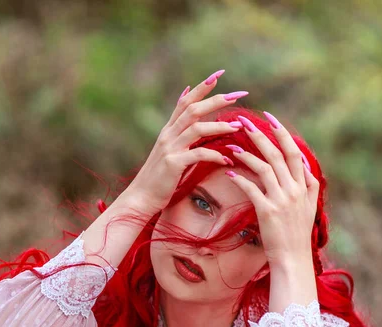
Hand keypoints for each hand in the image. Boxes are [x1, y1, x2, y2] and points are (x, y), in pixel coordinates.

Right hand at [123, 70, 248, 216]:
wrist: (142, 197)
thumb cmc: (159, 177)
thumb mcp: (168, 151)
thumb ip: (178, 133)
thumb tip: (186, 121)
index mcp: (168, 131)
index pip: (185, 101)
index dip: (202, 87)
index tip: (220, 74)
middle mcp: (168, 135)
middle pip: (193, 109)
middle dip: (217, 100)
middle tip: (239, 94)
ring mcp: (170, 148)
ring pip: (197, 128)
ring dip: (220, 126)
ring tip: (238, 126)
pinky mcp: (174, 164)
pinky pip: (198, 154)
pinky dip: (215, 155)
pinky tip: (227, 160)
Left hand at [224, 112, 319, 265]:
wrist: (293, 258)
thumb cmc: (296, 234)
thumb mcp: (308, 206)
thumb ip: (307, 183)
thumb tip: (300, 163)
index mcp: (306, 185)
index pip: (293, 152)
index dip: (281, 133)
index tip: (269, 118)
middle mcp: (295, 189)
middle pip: (277, 154)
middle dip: (261, 135)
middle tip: (245, 122)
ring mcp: (282, 200)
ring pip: (264, 168)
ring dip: (246, 154)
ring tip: (232, 146)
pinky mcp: (268, 211)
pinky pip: (252, 188)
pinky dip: (240, 178)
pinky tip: (229, 172)